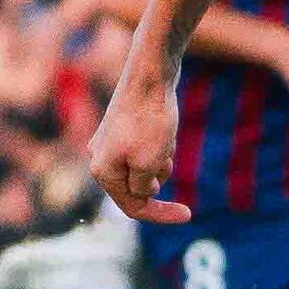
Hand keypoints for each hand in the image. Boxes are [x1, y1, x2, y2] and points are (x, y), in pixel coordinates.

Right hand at [91, 60, 187, 222]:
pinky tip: (165, 125)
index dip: (160, 214)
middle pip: (138, 186)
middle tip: (167, 152)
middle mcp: (100, 156)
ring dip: (162, 159)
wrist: (150, 73)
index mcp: (102, 171)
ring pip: (145, 166)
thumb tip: (143, 193)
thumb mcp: (148, 164)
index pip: (133, 207)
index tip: (188, 214)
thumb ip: (142, 188)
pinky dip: (161, 144)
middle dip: (159, 175)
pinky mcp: (124, 126)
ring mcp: (111, 140)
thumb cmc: (149, 120)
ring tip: (165, 135)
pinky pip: (147, 147)